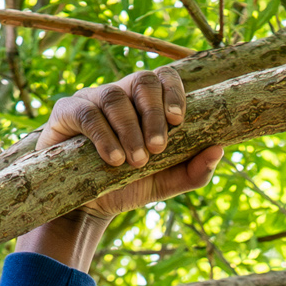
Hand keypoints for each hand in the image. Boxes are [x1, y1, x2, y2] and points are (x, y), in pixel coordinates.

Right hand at [19, 65, 227, 269]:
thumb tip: (219, 149)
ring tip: (136, 161)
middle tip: (158, 148)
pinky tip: (114, 158)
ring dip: (130, 129)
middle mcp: (119, 95)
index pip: (164, 78)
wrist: (86, 207)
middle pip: (142, 81)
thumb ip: (193, 171)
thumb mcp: (164, 184)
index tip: (178, 121)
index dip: (174, 92)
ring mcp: (91, 100)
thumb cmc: (126, 187)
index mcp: (144, 104)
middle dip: (154, 113)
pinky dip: (104, 135)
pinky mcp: (65, 113)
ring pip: (114, 97)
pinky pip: (87, 113)